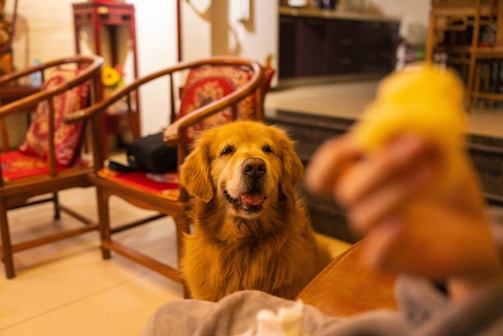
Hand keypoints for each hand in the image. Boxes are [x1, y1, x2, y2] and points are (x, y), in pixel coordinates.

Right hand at [305, 134, 502, 300]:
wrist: (476, 228)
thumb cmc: (448, 189)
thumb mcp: (436, 154)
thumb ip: (414, 137)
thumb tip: (399, 120)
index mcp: (363, 178)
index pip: (324, 175)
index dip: (329, 161)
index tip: (355, 146)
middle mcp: (364, 205)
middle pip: (345, 191)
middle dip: (379, 166)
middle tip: (416, 144)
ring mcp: (374, 233)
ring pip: (361, 217)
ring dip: (395, 191)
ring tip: (431, 172)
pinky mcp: (391, 260)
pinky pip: (373, 256)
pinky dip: (383, 239)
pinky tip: (404, 224)